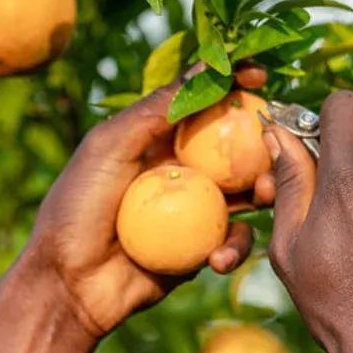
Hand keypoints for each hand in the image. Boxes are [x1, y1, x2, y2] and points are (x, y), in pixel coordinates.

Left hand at [0, 75, 262, 352]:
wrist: (71, 283)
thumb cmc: (78, 208)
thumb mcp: (109, 146)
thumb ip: (154, 110)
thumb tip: (206, 70)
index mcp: (157, 141)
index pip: (202, 105)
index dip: (231, 86)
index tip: (260, 76)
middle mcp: (181, 172)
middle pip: (235, 150)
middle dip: (265, 144)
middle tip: (282, 142)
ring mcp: (195, 212)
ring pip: (245, 195)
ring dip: (263, 192)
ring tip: (265, 195)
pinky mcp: (202, 250)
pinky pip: (233, 242)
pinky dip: (233, 248)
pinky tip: (217, 258)